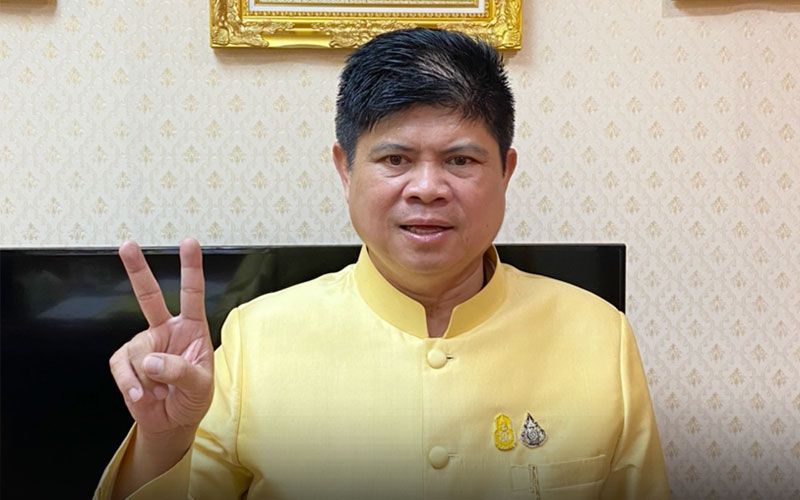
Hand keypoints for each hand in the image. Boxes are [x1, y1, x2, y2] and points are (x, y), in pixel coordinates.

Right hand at [109, 239, 213, 441]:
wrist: (171, 422)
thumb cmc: (193, 398)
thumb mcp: (200, 386)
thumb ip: (180, 371)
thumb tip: (151, 360)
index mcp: (192, 329)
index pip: (192, 294)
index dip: (191, 268)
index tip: (189, 242)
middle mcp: (166, 330)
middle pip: (149, 296)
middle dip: (137, 270)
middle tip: (127, 245)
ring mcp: (144, 344)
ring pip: (139, 352)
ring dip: (150, 378)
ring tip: (162, 390)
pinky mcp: (125, 361)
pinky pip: (122, 369)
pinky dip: (131, 385)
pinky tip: (142, 396)